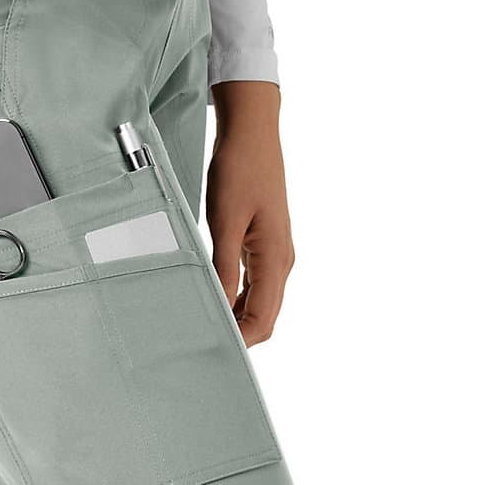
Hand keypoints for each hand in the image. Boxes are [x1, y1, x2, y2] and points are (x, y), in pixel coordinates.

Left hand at [207, 81, 294, 346]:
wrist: (252, 134)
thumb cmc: (239, 171)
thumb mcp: (224, 222)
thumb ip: (222, 267)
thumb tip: (218, 305)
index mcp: (275, 259)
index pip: (263, 318)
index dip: (242, 340)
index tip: (215, 351)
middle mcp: (281, 261)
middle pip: (264, 316)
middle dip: (240, 335)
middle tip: (204, 344)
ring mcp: (274, 254)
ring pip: (259, 302)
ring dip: (237, 317)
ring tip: (205, 325)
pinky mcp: (264, 246)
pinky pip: (254, 284)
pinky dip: (236, 298)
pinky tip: (214, 299)